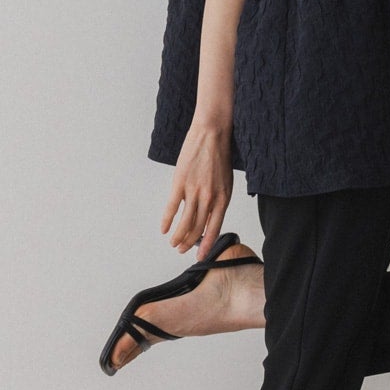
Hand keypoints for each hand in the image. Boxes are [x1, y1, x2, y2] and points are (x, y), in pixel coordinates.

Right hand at [160, 121, 232, 260]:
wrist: (212, 133)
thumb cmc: (220, 154)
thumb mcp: (225, 181)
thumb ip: (217, 198)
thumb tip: (207, 213)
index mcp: (223, 199)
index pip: (214, 229)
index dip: (206, 245)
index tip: (200, 256)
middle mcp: (209, 199)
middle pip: (197, 229)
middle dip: (189, 243)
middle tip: (182, 249)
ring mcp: (194, 191)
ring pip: (185, 223)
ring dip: (178, 236)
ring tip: (173, 243)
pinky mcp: (180, 183)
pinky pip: (171, 207)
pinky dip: (167, 221)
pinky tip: (163, 229)